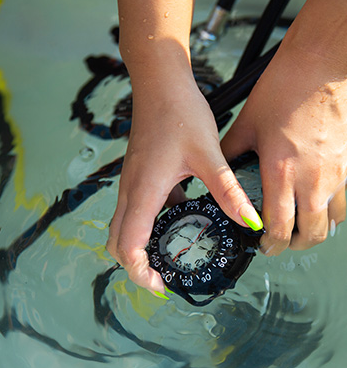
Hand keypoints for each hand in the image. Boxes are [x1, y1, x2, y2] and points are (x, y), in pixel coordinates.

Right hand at [107, 73, 261, 293]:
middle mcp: (130, 192)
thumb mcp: (208, 154)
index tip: (163, 284)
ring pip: (125, 228)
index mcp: (143, 191)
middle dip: (137, 265)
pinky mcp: (139, 177)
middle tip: (167, 274)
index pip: (127, 246)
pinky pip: (138, 210)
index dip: (140, 272)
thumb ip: (228, 191)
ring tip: (174, 254)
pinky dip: (152, 224)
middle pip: (118, 243)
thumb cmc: (178, 113)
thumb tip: (249, 222)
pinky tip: (182, 217)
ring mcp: (131, 184)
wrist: (160, 84)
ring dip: (143, 246)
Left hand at [221, 40, 346, 255]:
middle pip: (310, 235)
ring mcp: (335, 174)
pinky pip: (344, 203)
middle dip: (293, 246)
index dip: (270, 245)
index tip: (263, 245)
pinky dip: (331, 213)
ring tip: (299, 227)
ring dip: (314, 232)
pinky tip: (318, 205)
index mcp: (282, 173)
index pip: (280, 228)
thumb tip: (220, 168)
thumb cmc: (284, 90)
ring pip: (332, 224)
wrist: (320, 66)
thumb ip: (231, 153)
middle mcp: (313, 180)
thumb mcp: (247, 125)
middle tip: (279, 242)